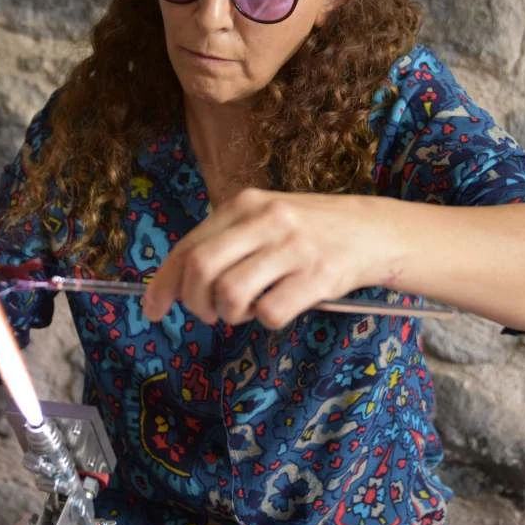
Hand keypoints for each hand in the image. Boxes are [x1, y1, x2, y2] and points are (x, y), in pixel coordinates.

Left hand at [142, 188, 397, 328]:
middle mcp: (265, 220)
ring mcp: (292, 247)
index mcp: (243, 204)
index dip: (164, 283)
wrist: (372, 230)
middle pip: (201, 268)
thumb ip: (224, 242)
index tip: (153, 308)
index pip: (189, 246)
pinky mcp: (318, 276)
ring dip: (231, 314)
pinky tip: (277, 307)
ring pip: (232, 293)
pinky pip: (270, 312)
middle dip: (195, 301)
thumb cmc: (307, 230)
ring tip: (246, 310)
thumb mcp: (262, 220)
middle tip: (209, 313)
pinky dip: (266, 320)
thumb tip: (176, 282)